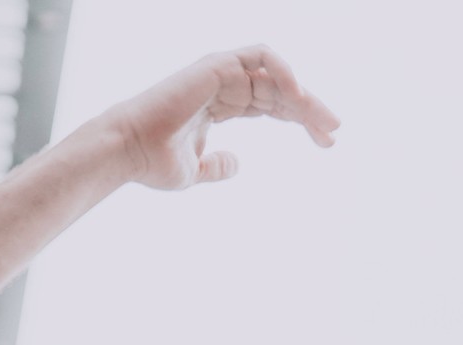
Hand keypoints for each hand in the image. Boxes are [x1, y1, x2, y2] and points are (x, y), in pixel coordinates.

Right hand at [97, 45, 339, 190]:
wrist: (128, 152)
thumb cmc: (153, 162)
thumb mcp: (194, 171)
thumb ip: (217, 166)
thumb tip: (238, 165)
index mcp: (220, 104)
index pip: (270, 105)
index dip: (299, 119)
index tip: (325, 142)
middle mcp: (223, 84)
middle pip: (279, 91)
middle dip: (310, 111)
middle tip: (334, 133)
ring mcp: (221, 72)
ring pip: (276, 76)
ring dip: (304, 96)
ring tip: (324, 121)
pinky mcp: (218, 65)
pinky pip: (261, 55)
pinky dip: (284, 70)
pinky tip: (299, 98)